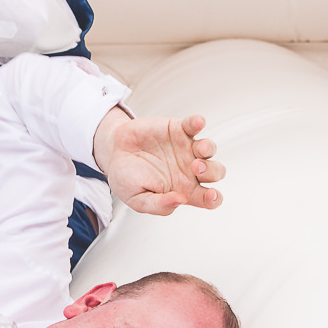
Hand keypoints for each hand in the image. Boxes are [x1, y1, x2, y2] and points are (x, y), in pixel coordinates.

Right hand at [92, 111, 224, 215]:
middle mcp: (189, 170)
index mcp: (183, 190)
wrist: (112, 153)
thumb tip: (179, 201)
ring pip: (209, 148)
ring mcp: (186, 149)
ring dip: (208, 148)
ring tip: (198, 150)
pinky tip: (197, 122)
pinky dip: (197, 122)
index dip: (214, 198)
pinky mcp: (178, 130)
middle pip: (215, 172)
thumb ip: (158, 205)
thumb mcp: (138, 200)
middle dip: (211, 171)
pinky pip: (194, 125)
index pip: (208, 198)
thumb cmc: (127, 178)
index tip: (211, 194)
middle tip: (195, 168)